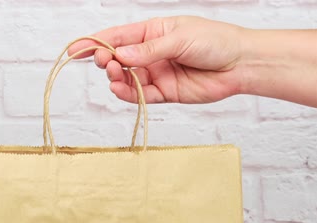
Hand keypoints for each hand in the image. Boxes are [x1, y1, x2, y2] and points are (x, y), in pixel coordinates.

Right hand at [68, 16, 245, 103]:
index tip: (77, 49)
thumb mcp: (179, 39)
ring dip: (116, 78)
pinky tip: (121, 89)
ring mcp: (157, 73)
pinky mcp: (164, 93)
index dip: (96, 42)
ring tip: (114, 75)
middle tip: (104, 62)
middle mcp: (151, 53)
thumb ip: (148, 51)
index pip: (118, 37)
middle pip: (118, 59)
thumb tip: (119, 56)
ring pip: (126, 79)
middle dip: (106, 60)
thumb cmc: (215, 41)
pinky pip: (140, 95)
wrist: (240, 64)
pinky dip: (128, 94)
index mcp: (153, 32)